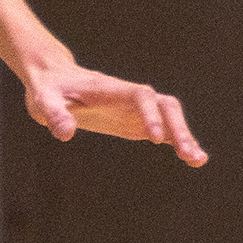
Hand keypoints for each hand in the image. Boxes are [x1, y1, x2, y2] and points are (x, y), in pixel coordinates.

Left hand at [23, 58, 206, 164]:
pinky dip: (179, 143)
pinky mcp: (136, 123)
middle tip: (187, 154)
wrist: (54, 80)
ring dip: (184, 136)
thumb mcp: (44, 101)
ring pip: (170, 118)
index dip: (150, 114)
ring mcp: (136, 110)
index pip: (140, 96)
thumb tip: (65, 134)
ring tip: (198, 161)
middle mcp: (130, 97)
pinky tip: (193, 159)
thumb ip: (55, 115)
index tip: (153, 137)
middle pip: (164, 105)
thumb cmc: (49, 89)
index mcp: (111, 90)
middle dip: (177, 127)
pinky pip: (164, 131)